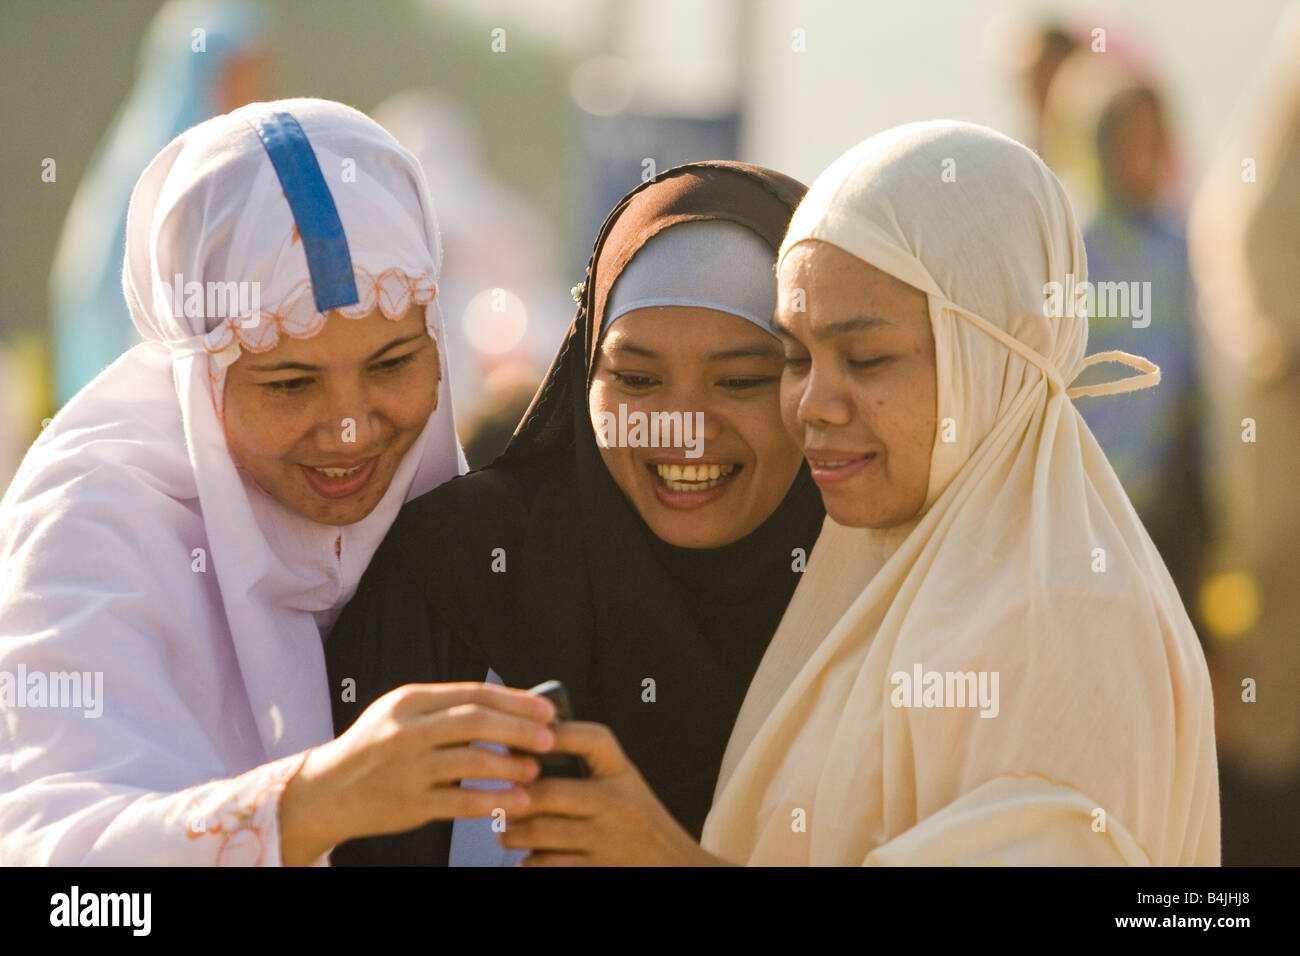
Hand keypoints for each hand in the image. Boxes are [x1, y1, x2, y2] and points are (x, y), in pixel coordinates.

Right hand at [280, 682, 555, 864]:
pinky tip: (517, 801)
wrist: (326, 791)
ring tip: (535, 770)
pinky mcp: (409, 803)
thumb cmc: (375, 749)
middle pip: (476, 721)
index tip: (546, 710)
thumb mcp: (403, 716)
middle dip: (519, 728)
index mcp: (410, 701)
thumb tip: (509, 707)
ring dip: (511, 765)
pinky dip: (495, 800)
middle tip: (550, 738)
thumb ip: (447, 710)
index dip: (515, 701)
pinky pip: (462, 801)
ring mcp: (407, 767)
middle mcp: (407, 730)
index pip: (473, 693)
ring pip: (472, 760)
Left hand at [498, 721, 730, 865]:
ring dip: (513, 833)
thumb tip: (520, 753)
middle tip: (494, 801)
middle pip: (551, 793)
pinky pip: (551, 866)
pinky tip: (524, 860)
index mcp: (622, 772)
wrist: (675, 865)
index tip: (519, 739)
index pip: (591, 739)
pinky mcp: (601, 869)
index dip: (554, 734)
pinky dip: (531, 863)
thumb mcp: (622, 783)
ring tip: (504, 832)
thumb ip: (585, 767)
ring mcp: (609, 839)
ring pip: (543, 833)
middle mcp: (618, 802)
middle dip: (514, 798)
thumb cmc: (636, 819)